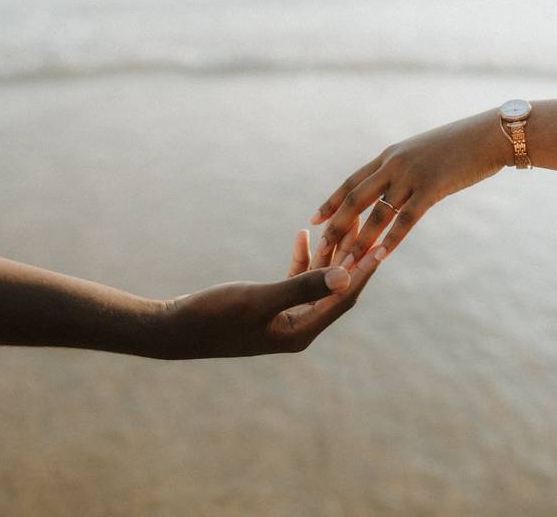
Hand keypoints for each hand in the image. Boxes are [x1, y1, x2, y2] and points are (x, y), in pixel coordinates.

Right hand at [149, 230, 382, 358]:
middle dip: (351, 258)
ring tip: (343, 224)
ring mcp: (283, 318)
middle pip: (335, 289)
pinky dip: (300, 259)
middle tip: (369, 228)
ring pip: (316, 282)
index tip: (382, 246)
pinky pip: (293, 281)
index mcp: (301, 332)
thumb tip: (344, 277)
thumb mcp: (260, 299)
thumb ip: (302, 287)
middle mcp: (297, 328)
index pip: (343, 298)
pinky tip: (302, 235)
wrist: (174, 328)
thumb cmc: (214, 317)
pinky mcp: (268, 308)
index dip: (363, 271)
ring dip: (328, 255)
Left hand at [310, 109, 509, 265]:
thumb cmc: (461, 145)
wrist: (489, 134)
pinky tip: (379, 257)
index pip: (352, 182)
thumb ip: (405, 168)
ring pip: (377, 214)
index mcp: (389, 155)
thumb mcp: (424, 153)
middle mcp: (394, 164)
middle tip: (321, 249)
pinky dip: (390, 240)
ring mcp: (411, 175)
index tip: (314, 220)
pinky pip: (405, 219)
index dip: (331, 202)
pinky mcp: (432, 188)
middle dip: (336, 226)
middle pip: (355, 199)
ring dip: (360, 242)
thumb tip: (395, 182)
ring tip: (347, 263)